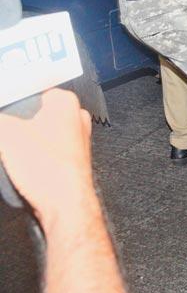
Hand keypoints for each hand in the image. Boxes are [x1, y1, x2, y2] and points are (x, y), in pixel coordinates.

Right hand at [0, 88, 95, 222]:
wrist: (64, 202)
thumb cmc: (47, 167)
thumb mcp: (6, 133)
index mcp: (65, 102)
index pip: (30, 89)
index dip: (10, 99)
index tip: (3, 104)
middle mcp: (75, 117)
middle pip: (33, 113)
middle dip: (13, 121)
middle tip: (4, 131)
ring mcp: (74, 139)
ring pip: (37, 132)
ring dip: (19, 139)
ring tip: (9, 149)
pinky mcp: (69, 158)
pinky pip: (43, 149)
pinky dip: (29, 153)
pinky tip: (18, 163)